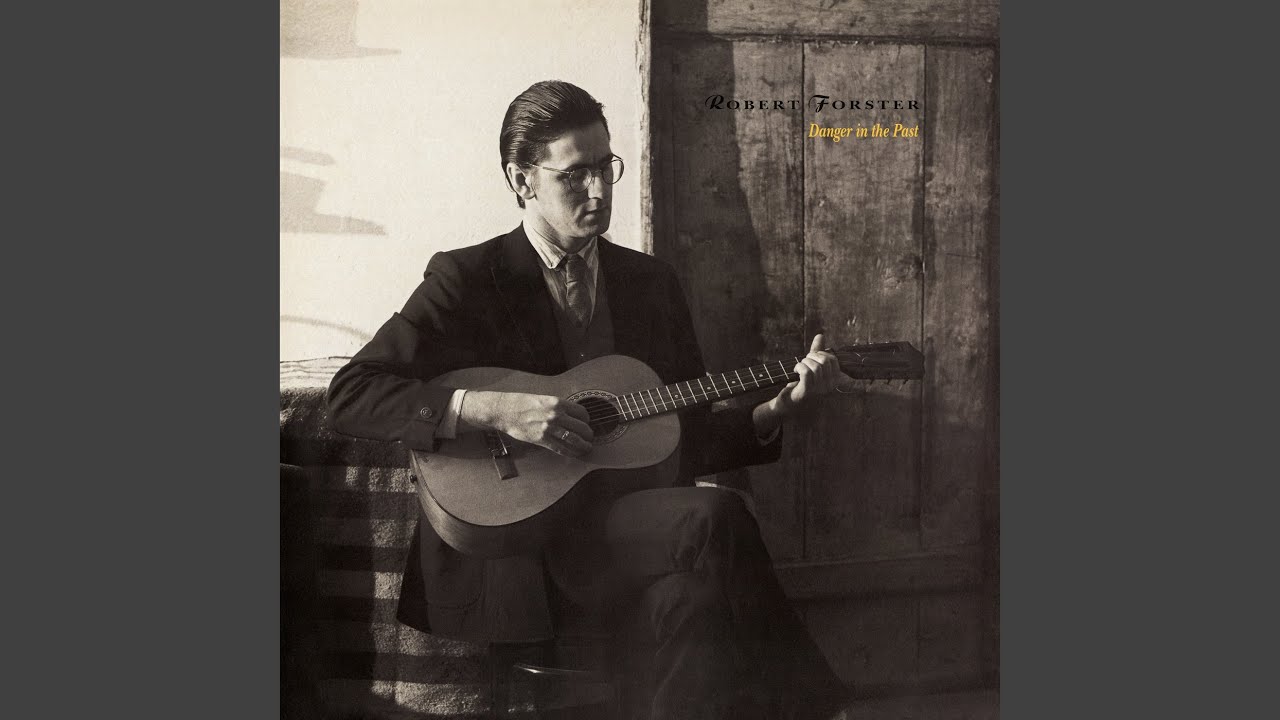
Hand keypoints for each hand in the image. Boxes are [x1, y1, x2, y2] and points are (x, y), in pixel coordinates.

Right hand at [459, 391, 594, 456]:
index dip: (587, 419)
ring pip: (575, 440)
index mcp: (557, 403)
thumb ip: (558, 407)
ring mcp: (549, 428)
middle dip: (588, 434)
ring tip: (587, 447)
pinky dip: (572, 452)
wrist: (504, 411)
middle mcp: (556, 415)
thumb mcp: (543, 398)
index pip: (582, 412)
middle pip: (582, 427)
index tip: (586, 422)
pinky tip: (576, 453)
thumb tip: (571, 416)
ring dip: (584, 445)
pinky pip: (562, 449)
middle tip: (590, 437)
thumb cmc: (521, 403)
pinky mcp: (542, 440)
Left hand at [772, 333, 845, 414]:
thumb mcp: (810, 365)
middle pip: (825, 361)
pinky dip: (799, 367)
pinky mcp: (807, 392)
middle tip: (804, 362)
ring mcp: (819, 390)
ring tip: (799, 368)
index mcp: (834, 380)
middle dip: (811, 356)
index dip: (821, 353)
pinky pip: (806, 372)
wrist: (787, 402)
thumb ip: (816, 351)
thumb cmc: (799, 383)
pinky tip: (795, 371)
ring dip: (804, 363)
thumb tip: (820, 335)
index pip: (833, 359)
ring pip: (815, 366)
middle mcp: (829, 386)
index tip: (812, 358)